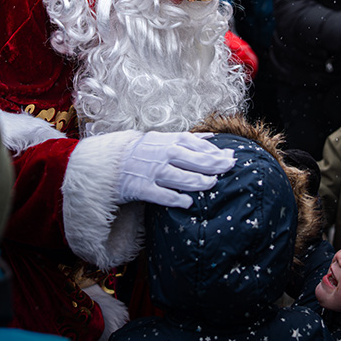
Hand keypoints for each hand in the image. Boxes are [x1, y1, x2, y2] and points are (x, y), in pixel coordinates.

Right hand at [117, 131, 234, 208]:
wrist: (109, 163)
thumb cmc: (142, 151)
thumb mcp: (162, 139)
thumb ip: (186, 139)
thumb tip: (211, 138)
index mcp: (169, 141)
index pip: (198, 146)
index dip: (216, 152)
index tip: (231, 157)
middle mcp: (163, 154)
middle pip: (195, 160)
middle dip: (215, 165)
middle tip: (229, 169)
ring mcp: (153, 172)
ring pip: (182, 178)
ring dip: (200, 182)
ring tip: (211, 184)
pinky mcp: (142, 188)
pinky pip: (163, 195)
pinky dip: (177, 199)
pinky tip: (189, 202)